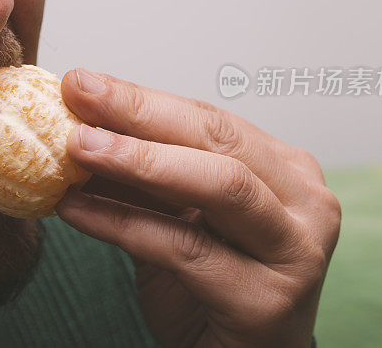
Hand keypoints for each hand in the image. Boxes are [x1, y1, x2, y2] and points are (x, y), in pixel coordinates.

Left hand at [56, 69, 340, 347]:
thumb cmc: (210, 286)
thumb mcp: (179, 217)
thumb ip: (146, 176)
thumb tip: (79, 124)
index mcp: (284, 171)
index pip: (209, 121)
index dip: (143, 99)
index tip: (84, 83)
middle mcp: (305, 202)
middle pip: (217, 141)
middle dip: (141, 113)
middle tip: (80, 93)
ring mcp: (295, 250)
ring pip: (218, 186)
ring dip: (139, 161)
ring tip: (77, 148)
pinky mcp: (268, 299)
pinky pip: (184, 249)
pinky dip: (122, 224)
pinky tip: (75, 211)